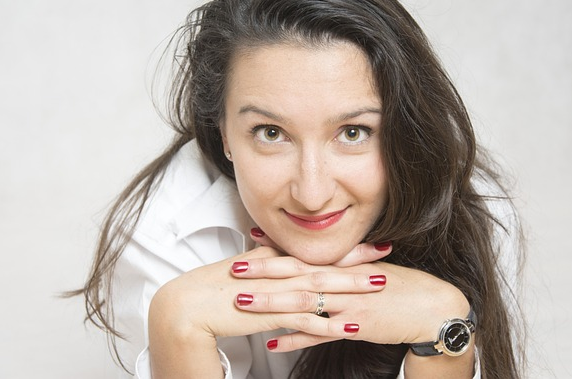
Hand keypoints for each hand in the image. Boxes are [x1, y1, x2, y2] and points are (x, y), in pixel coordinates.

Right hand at [147, 242, 391, 377]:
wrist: (185, 306)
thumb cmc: (212, 290)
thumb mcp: (244, 272)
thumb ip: (265, 263)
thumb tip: (281, 258)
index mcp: (274, 260)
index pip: (315, 251)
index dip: (344, 248)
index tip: (368, 243)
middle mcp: (278, 272)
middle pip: (323, 263)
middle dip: (356, 259)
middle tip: (386, 253)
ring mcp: (274, 292)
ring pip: (320, 287)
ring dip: (350, 286)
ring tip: (379, 284)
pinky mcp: (267, 314)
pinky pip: (303, 319)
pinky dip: (328, 323)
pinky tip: (349, 327)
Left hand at [231, 256, 470, 352]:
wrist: (433, 307)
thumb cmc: (400, 287)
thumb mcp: (370, 270)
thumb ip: (343, 266)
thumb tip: (316, 261)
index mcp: (345, 266)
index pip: (305, 254)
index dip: (276, 249)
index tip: (248, 241)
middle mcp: (344, 282)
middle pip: (299, 276)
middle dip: (265, 273)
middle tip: (234, 270)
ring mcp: (350, 305)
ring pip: (306, 304)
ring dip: (273, 305)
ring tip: (244, 304)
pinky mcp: (357, 328)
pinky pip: (321, 335)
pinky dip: (297, 338)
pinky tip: (274, 342)